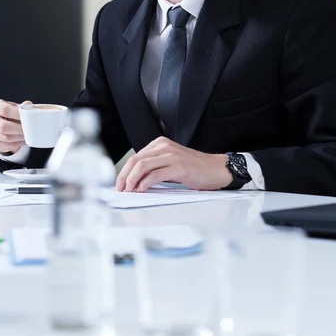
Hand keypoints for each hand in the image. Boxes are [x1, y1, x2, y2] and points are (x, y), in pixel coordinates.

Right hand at [0, 99, 31, 154]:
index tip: (28, 118)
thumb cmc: (11, 114)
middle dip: (19, 129)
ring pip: (5, 137)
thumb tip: (28, 105)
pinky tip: (24, 140)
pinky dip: (17, 144)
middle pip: (3, 126)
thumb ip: (22, 107)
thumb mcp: (16, 108)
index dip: (17, 114)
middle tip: (30, 130)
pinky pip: (6, 145)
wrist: (4, 124)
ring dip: (19, 137)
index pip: (3, 109)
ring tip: (29, 136)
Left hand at [116, 136, 232, 191]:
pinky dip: (145, 183)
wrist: (215, 169)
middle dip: (124, 176)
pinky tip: (142, 190)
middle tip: (121, 189)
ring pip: (142, 166)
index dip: (124, 172)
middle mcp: (164, 146)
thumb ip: (154, 167)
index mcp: (160, 144)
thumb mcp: (170, 163)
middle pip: (135, 160)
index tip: (120, 184)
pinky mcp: (178, 166)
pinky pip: (155, 174)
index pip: (135, 157)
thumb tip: (135, 181)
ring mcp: (171, 155)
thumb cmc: (194, 168)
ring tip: (130, 191)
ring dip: (132, 180)